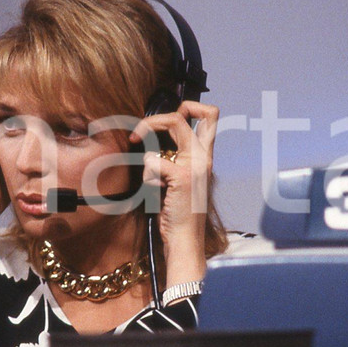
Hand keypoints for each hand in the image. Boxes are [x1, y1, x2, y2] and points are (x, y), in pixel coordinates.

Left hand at [129, 101, 218, 283]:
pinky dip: (147, 174)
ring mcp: (194, 165)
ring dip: (148, 143)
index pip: (210, 114)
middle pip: (180, 114)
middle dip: (152, 120)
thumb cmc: (176, 212)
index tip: (163, 123)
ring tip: (148, 171)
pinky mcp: (183, 178)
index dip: (187, 106)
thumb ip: (170, 160)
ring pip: (171, 126)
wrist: (184, 240)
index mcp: (203, 156)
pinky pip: (154, 160)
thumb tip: (151, 144)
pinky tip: (154, 191)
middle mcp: (202, 156)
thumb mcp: (175, 180)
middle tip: (137, 136)